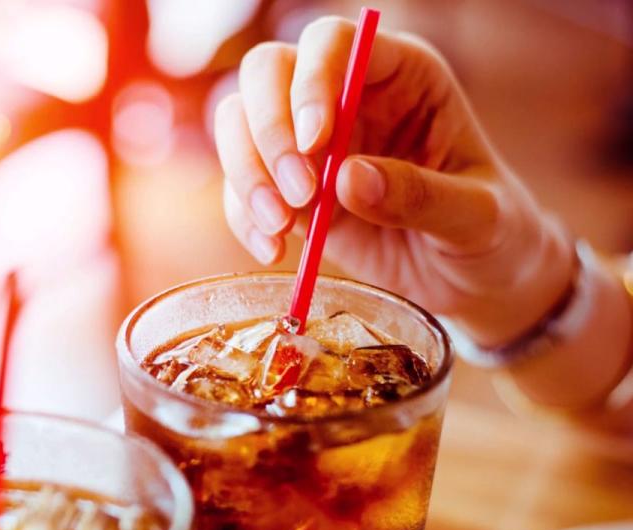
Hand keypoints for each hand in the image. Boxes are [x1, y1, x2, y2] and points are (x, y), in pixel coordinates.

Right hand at [215, 16, 573, 345]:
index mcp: (403, 75)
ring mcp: (308, 142)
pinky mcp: (286, 188)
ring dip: (247, 174)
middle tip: (297, 195)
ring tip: (282, 230)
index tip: (315, 143)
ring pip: (238, 121)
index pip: (336, 43)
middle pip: (269, 71)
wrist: (472, 283)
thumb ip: (421, 196)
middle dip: (268, 131)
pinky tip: (274, 251)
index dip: (313, 82)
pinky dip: (244, 217)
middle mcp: (346, 96)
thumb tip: (347, 179)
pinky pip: (240, 185)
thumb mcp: (478, 218)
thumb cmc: (493, 234)